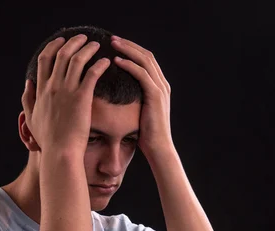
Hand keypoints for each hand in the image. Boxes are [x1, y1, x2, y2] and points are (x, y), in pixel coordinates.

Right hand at [22, 35, 109, 154]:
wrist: (60, 153)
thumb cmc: (48, 141)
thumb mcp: (31, 119)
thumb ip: (27, 100)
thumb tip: (28, 83)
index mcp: (41, 90)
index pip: (44, 59)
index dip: (53, 46)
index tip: (61, 41)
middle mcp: (52, 87)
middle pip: (61, 54)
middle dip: (73, 42)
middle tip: (83, 38)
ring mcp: (67, 91)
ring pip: (77, 59)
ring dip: (87, 48)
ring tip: (96, 45)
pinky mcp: (82, 98)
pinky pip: (92, 73)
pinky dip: (99, 63)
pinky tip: (105, 62)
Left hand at [111, 36, 173, 155]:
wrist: (158, 149)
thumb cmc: (146, 136)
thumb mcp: (139, 114)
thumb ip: (133, 101)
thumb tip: (116, 98)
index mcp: (159, 87)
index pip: (146, 60)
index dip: (131, 50)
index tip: (116, 45)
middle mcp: (162, 84)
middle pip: (146, 55)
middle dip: (128, 45)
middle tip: (112, 39)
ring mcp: (160, 88)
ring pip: (144, 60)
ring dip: (127, 50)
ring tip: (112, 44)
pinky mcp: (155, 95)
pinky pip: (142, 74)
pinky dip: (129, 65)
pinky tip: (116, 61)